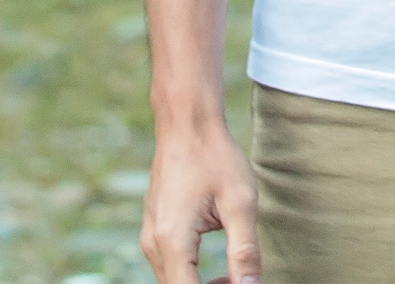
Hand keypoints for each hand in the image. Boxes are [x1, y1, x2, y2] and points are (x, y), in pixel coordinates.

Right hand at [140, 120, 260, 283]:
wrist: (187, 126)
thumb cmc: (216, 158)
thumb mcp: (240, 203)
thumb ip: (244, 250)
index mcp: (172, 241)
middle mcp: (153, 244)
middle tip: (243, 282)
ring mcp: (150, 238)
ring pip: (173, 281)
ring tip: (235, 277)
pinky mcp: (154, 231)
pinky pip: (170, 267)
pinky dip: (192, 276)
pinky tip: (219, 269)